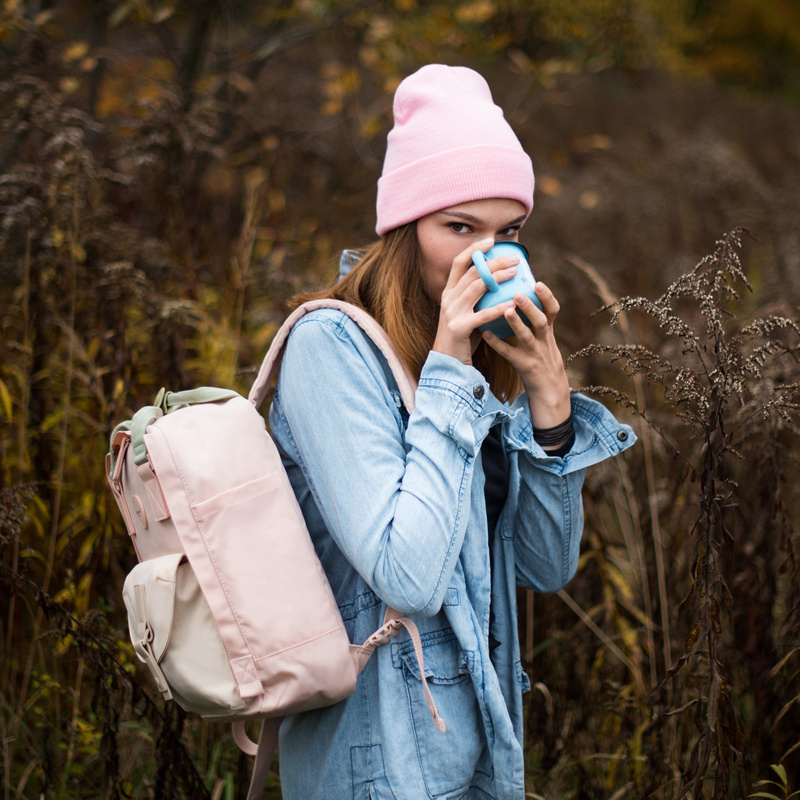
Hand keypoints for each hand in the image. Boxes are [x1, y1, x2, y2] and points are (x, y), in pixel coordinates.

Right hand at [432, 238, 521, 364]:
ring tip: (515, 273)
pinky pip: (483, 315)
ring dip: (498, 278)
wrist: (447, 362)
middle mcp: (448, 299)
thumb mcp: (466, 311)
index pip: (458, 263)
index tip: (491, 241)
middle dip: (494, 262)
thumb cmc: (462, 336)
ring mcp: (452, 312)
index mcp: (448, 292)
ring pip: (477, 287)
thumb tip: (499, 279)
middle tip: (515, 259)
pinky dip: (499, 309)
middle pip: (472, 272)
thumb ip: (476, 297)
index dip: (474, 250)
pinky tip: (513, 305)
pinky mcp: (460, 328)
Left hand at [481, 283, 570, 429]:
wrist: (549, 390)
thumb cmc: (541, 357)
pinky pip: (510, 354)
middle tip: (518, 293)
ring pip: (527, 337)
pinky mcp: (525, 366)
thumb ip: (534, 319)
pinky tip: (486, 334)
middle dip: (531, 307)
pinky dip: (498, 343)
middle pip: (541, 321)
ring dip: (516, 324)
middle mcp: (544, 340)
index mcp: (548, 331)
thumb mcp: (544, 338)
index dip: (547, 297)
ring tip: (506, 310)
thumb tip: (518, 292)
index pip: (553, 310)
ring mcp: (535, 353)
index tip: (537, 283)